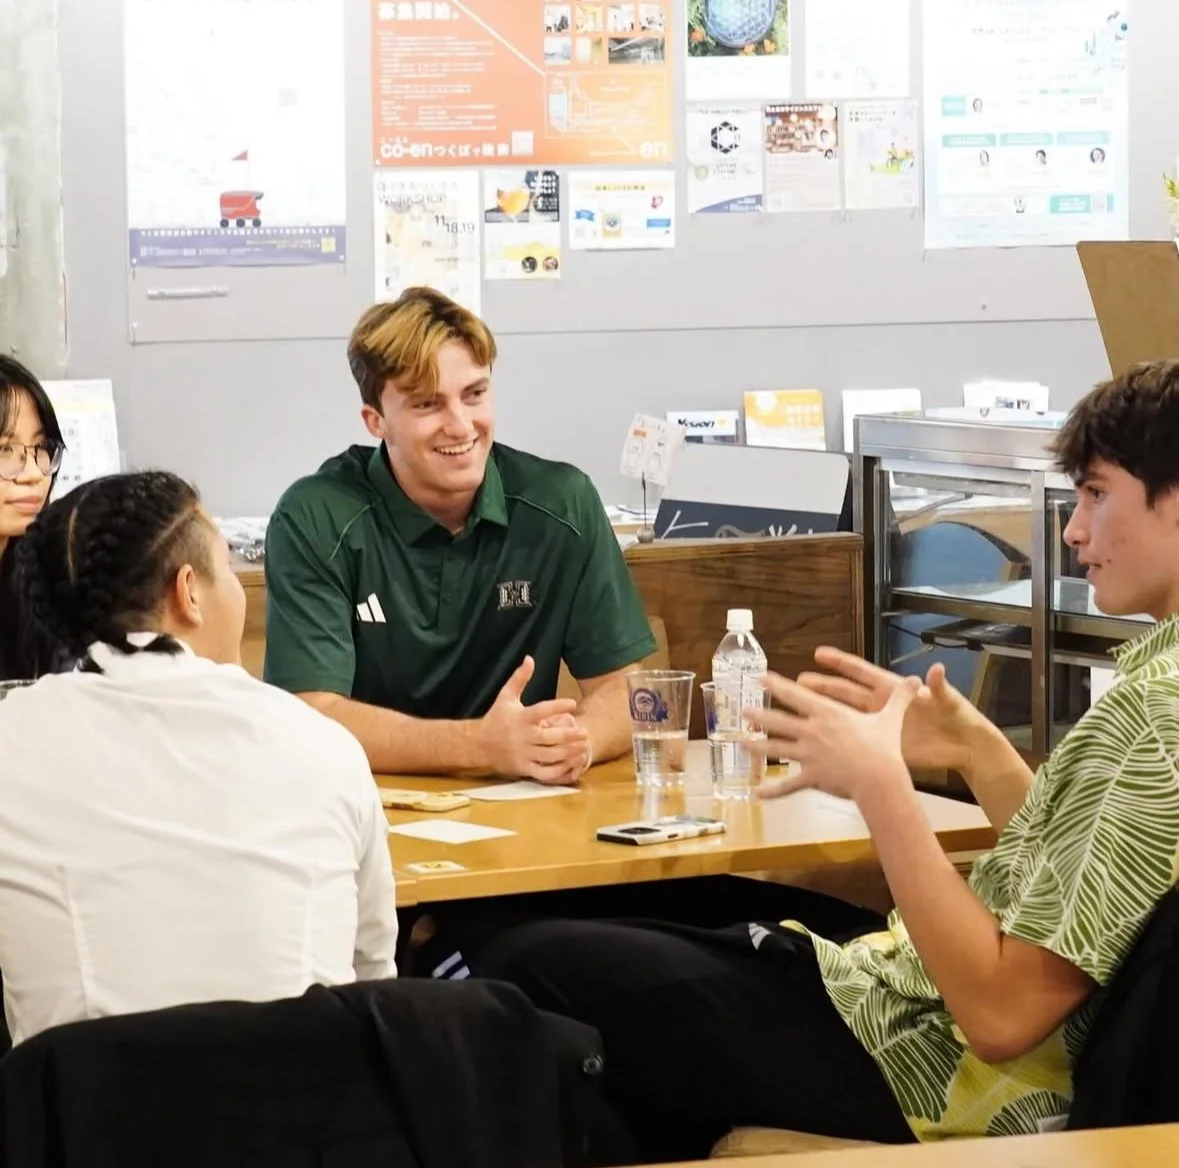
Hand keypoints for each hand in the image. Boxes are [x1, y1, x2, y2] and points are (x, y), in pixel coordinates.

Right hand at [478, 657, 590, 782]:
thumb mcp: (506, 696)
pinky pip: (543, 772)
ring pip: (550, 755)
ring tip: (583, 748)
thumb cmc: (496, 718)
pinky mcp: (523, 768)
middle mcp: (523, 736)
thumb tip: (530, 658)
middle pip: (550, 736)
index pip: (541, 710)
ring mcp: (523, 754)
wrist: (477, 744)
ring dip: (568, 752)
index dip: (557, 706)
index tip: (572, 703)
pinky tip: (570, 765)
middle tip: (585, 732)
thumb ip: (519, 678)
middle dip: (570, 735)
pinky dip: (558, 770)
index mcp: (521, 717)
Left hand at [748, 671, 918, 801]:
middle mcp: (812, 731)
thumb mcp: (890, 718)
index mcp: (827, 714)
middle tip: (743, 711)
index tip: (760, 678)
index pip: (796, 695)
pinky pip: (788, 785)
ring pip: (777, 749)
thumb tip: (917, 680)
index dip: (777, 686)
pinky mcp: (811, 776)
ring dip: (757, 747)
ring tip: (740, 744)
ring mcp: (808, 755)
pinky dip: (772, 790)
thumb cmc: (884, 747)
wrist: (879, 778)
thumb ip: (899, 698)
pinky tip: (756, 793)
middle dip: (760, 715)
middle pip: (780, 721)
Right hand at [797, 647, 988, 774]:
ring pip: (843, 718)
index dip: (840, 662)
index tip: (818, 654)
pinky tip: (817, 747)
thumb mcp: (948, 701)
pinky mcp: (881, 745)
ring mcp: (878, 726)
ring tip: (800, 713)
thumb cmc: (957, 718)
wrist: (964, 747)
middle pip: (843, 694)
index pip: (860, 672)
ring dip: (822, 714)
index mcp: (892, 689)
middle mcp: (880, 705)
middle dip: (820, 688)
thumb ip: (939, 687)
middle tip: (796, 683)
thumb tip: (937, 669)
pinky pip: (854, 741)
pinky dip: (837, 742)